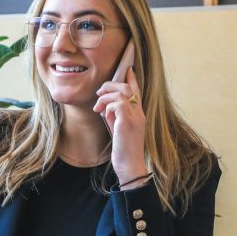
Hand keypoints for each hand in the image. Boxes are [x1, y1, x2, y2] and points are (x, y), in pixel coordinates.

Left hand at [93, 66, 146, 183]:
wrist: (130, 166)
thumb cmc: (123, 150)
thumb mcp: (118, 130)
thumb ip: (115, 117)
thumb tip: (106, 107)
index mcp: (138, 114)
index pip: (137, 91)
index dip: (132, 79)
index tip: (128, 69)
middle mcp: (139, 113)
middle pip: (127, 88)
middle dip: (110, 85)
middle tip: (98, 93)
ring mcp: (135, 117)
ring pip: (121, 93)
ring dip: (105, 97)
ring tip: (97, 107)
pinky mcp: (127, 123)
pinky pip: (118, 104)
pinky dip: (108, 106)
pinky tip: (103, 114)